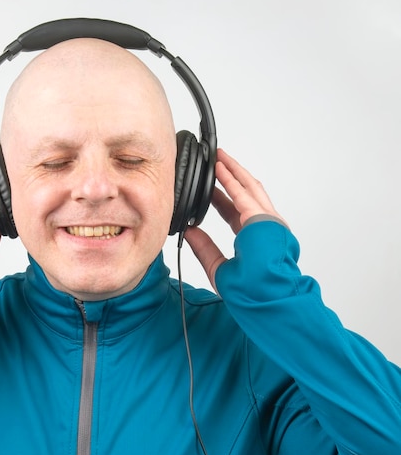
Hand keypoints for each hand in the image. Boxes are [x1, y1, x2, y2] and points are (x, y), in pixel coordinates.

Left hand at [184, 148, 286, 290]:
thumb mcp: (217, 267)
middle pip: (246, 194)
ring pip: (249, 188)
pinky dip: (231, 180)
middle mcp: (265, 226)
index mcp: (255, 238)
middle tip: (216, 161)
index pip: (236, 212)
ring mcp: (267, 222)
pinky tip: (220, 169)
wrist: (266, 297)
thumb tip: (188, 232)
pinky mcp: (263, 219)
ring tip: (219, 157)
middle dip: (231, 176)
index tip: (208, 190)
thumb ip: (204, 248)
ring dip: (233, 171)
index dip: (222, 199)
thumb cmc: (250, 291)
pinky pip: (244, 195)